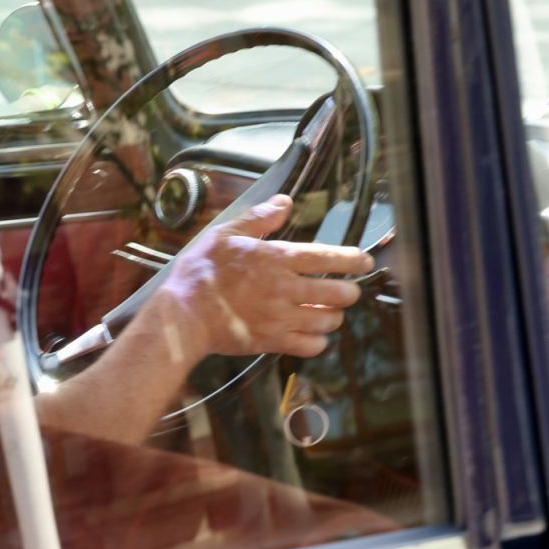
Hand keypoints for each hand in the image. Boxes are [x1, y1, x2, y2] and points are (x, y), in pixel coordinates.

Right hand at [151, 194, 372, 358]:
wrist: (183, 314)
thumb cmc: (201, 271)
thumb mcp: (225, 233)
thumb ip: (259, 218)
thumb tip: (285, 202)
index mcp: (276, 259)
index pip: (328, 258)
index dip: (353, 259)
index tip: (365, 261)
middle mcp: (285, 289)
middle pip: (338, 293)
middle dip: (349, 291)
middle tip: (347, 291)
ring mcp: (281, 318)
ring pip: (328, 320)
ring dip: (333, 316)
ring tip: (328, 311)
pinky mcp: (272, 341)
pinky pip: (311, 346)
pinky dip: (317, 341)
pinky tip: (312, 334)